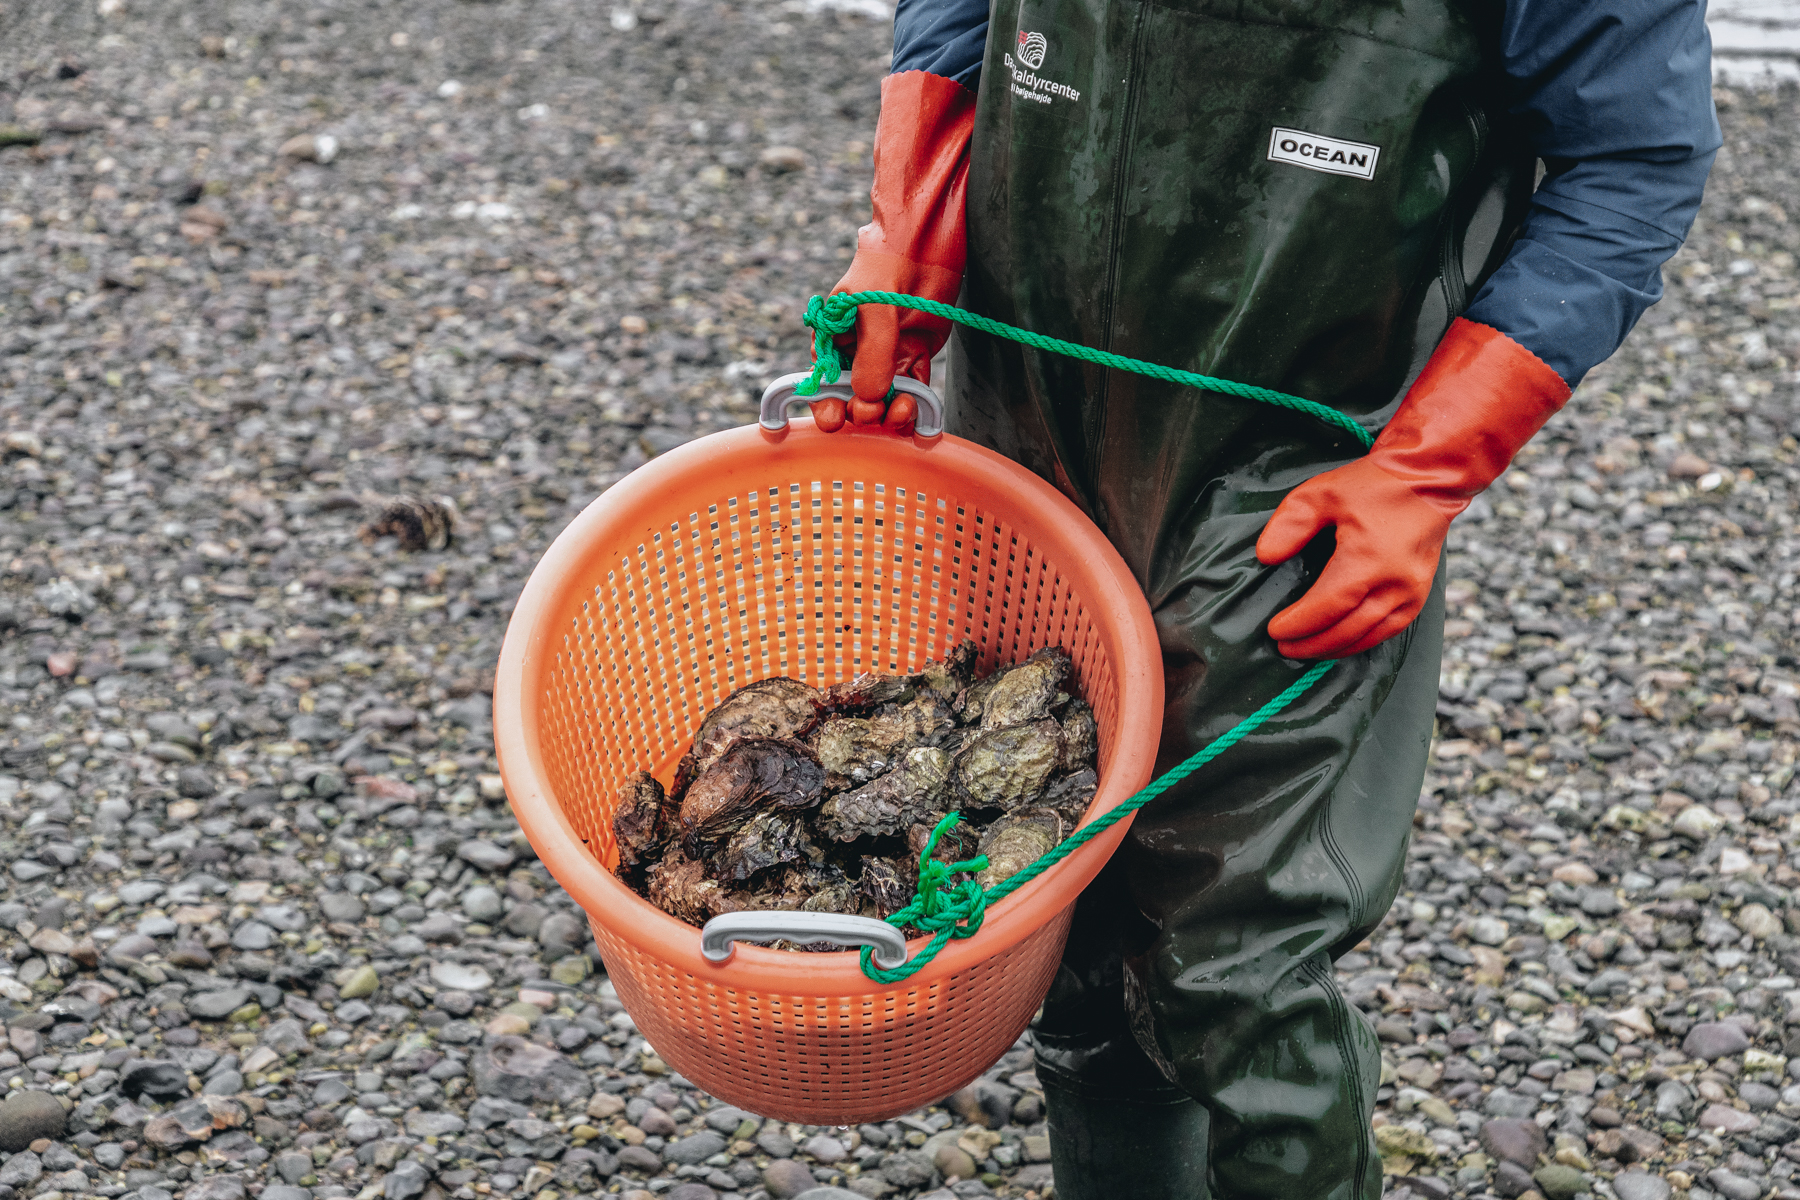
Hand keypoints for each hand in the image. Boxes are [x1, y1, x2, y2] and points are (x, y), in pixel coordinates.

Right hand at [809, 253, 952, 432]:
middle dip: (861, 412)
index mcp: (832, 341)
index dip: (825, 405)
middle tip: (872, 412)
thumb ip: (872, 353)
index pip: (822, 382)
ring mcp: (886, 358)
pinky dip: (914, 404)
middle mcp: (857, 354)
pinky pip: (912, 391)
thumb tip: (868, 397)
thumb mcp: (873, 307)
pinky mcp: (914, 357)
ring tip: (901, 409)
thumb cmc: (887, 267)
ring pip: (884, 400)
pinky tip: (915, 408)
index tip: (835, 420)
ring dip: (890, 414)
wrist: (926, 245)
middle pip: (853, 399)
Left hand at [1253, 317, 1573, 658]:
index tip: (1274, 630)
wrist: (1430, 479)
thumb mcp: (1322, 494)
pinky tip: (1341, 643)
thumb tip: (1266, 557)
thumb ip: (1290, 525)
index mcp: (1369, 559)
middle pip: (1348, 629)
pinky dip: (1362, 641)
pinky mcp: (1420, 595)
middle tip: (1284, 647)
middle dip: (1313, 644)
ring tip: (1306, 650)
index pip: (1328, 605)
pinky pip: (1390, 631)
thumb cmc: (1373, 485)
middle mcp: (1395, 582)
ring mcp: (1412, 592)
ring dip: (1336, 649)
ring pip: (1370, 636)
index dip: (1300, 623)